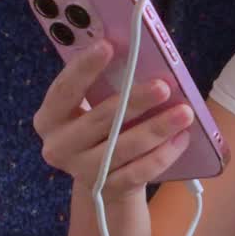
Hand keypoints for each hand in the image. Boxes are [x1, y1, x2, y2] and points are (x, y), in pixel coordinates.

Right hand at [33, 41, 193, 198]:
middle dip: (135, 101)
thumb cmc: (101, 128)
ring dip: (157, 128)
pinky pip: (140, 172)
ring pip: (124, 148)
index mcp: (49, 118)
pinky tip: (182, 138)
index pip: (64, 90)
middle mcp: (59, 146)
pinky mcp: (108, 189)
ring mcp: (82, 171)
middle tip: (163, 86)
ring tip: (184, 112)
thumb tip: (137, 53)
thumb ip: (104, 83)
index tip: (108, 45)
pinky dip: (164, 155)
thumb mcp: (93, 105)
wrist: (102, 179)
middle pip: (100, 120)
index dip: (84, 67)